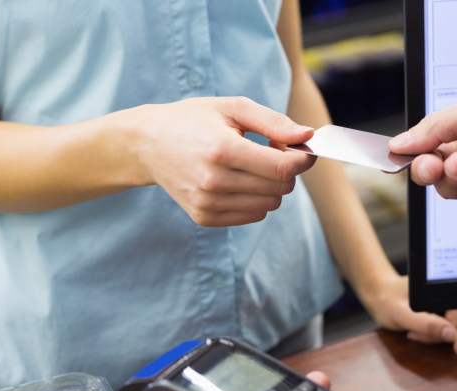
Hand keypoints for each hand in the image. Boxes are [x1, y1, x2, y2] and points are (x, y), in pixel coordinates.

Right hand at [134, 96, 316, 226]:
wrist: (148, 143)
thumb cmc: (193, 120)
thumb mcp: (233, 107)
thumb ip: (273, 121)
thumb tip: (308, 136)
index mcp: (222, 149)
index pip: (282, 168)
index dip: (302, 159)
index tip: (302, 148)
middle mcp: (214, 181)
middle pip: (280, 188)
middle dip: (286, 169)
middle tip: (271, 150)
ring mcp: (207, 203)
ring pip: (269, 205)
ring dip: (271, 185)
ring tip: (252, 163)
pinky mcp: (203, 217)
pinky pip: (253, 216)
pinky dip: (255, 199)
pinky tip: (239, 179)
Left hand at [360, 274, 456, 353]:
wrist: (380, 296)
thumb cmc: (387, 300)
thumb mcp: (401, 314)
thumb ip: (426, 324)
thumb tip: (452, 335)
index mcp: (445, 285)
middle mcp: (452, 292)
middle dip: (447, 334)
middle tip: (420, 333)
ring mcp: (451, 303)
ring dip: (440, 336)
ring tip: (416, 331)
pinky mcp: (447, 312)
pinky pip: (452, 331)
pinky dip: (437, 336)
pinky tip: (419, 331)